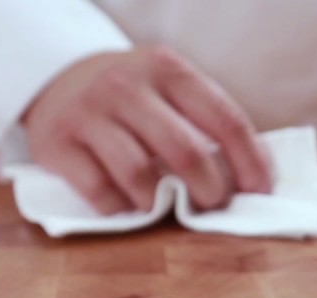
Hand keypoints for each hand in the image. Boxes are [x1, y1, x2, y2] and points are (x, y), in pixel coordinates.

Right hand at [21, 46, 271, 214]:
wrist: (58, 84)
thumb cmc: (131, 101)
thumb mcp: (168, 91)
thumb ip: (205, 124)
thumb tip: (253, 180)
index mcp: (166, 68)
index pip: (224, 119)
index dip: (249, 161)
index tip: (259, 192)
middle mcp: (126, 85)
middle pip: (185, 150)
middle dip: (210, 189)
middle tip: (213, 205)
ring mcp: (89, 113)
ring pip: (139, 174)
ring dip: (160, 203)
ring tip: (163, 206)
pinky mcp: (56, 144)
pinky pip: (99, 192)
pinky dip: (120, 209)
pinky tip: (126, 206)